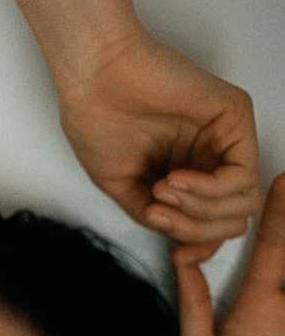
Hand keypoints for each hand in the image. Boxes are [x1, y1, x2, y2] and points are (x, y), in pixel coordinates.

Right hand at [58, 31, 261, 257]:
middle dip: (195, 230)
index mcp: (185, 170)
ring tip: (162, 192)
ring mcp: (225, 137)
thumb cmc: (96, 119)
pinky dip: (208, 190)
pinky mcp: (235, 117)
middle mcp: (210, 155)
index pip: (215, 222)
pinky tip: (174, 180)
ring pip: (243, 203)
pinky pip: (242, 175)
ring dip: (199, 211)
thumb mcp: (121, 185)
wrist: (92, 78)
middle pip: (233, 219)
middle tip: (159, 215)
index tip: (176, 257)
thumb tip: (174, 237)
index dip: (199, 247)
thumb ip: (152, 213)